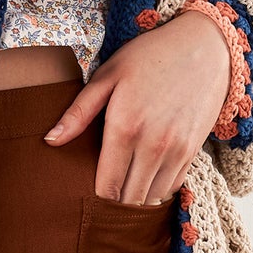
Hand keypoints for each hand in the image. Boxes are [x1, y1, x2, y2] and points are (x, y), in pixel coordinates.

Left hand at [42, 10, 233, 202]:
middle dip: (113, 204)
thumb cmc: (148, 58)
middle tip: (101, 198)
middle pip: (129, 200)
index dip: (94, 198)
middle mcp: (153, 146)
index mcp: (125, 128)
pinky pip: (172, 187)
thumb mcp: (108, 76)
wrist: (204, 47)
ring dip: (135, 200)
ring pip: (151, 198)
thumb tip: (49, 141)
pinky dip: (156, 190)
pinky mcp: (193, 152)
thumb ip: (78, 113)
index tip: (85, 195)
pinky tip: (144, 179)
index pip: (107, 187)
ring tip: (121, 192)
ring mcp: (177, 151)